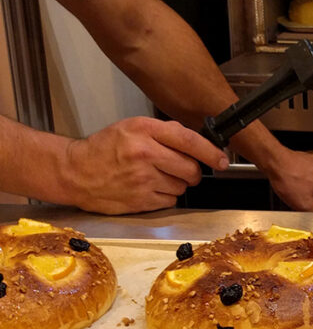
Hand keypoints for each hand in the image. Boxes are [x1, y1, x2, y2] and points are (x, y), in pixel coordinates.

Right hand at [62, 117, 227, 213]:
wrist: (75, 172)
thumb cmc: (105, 148)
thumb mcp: (132, 127)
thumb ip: (164, 132)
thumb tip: (197, 142)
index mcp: (144, 130)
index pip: (189, 140)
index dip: (211, 152)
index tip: (222, 160)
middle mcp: (145, 153)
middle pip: (191, 168)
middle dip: (190, 171)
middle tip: (176, 168)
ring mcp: (143, 179)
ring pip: (182, 186)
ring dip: (175, 184)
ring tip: (153, 177)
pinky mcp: (141, 200)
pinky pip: (171, 201)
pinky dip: (165, 197)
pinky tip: (147, 189)